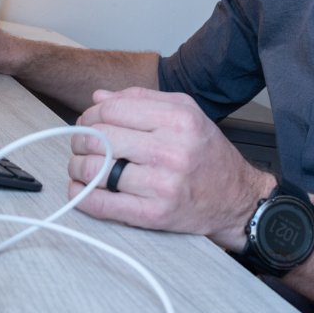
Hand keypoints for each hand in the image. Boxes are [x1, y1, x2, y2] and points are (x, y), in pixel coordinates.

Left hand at [67, 87, 272, 249]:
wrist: (235, 198)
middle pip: (99, 138)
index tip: (88, 122)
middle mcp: (171, 150)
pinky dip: (82, 197)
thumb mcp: (185, 113)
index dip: (90, 115)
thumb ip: (141, 100)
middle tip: (80, 145)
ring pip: (96, 170)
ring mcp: (162, 184)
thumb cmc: (208, 155)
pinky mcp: (154, 215)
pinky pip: (103, 205)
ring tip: (81, 167)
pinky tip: (80, 189)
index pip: (112, 110)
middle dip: (80, 140)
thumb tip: (98, 98)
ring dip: (77, 168)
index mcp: (179, 120)